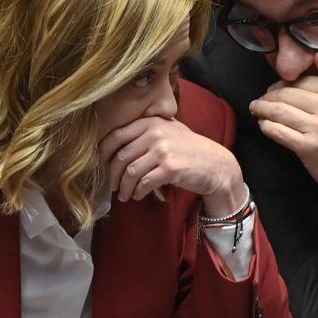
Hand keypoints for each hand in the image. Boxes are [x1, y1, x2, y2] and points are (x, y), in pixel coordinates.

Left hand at [98, 116, 244, 216]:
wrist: (215, 165)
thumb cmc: (190, 150)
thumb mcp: (168, 131)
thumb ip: (145, 131)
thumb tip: (113, 146)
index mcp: (151, 122)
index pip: (116, 135)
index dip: (103, 152)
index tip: (101, 165)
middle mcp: (156, 133)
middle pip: (121, 156)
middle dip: (113, 175)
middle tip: (113, 186)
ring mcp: (163, 150)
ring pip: (131, 172)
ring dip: (124, 187)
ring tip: (124, 195)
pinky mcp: (170, 168)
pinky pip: (144, 183)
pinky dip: (138, 192)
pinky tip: (138, 196)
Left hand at [248, 53, 317, 197]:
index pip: (301, 81)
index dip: (282, 84)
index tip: (274, 90)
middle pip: (286, 94)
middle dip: (268, 96)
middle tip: (260, 101)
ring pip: (278, 111)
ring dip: (262, 109)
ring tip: (256, 110)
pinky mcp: (308, 147)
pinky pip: (277, 131)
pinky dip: (266, 126)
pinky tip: (264, 126)